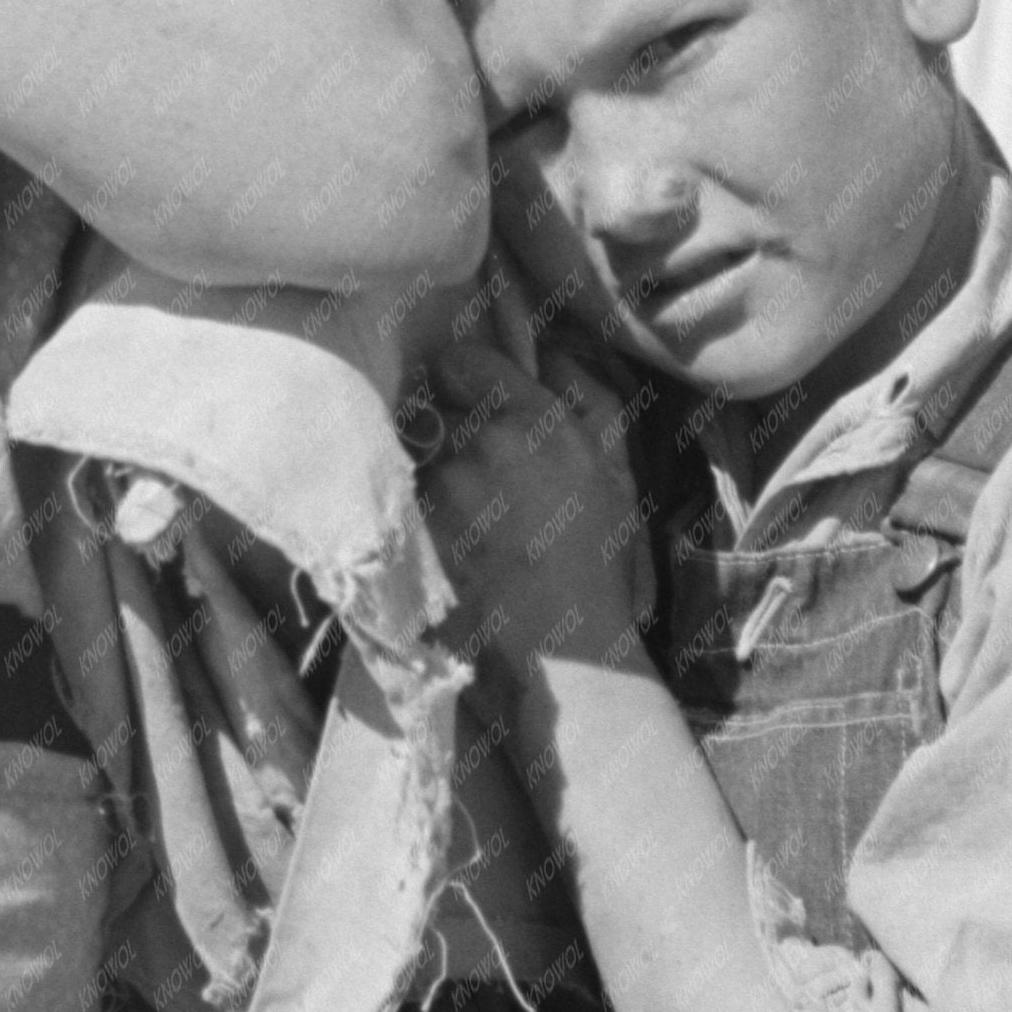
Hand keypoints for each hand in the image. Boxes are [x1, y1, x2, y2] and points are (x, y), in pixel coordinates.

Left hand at [417, 335, 648, 692]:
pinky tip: (444, 548)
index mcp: (535, 419)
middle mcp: (479, 443)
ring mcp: (438, 489)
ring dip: (428, 475)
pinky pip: (396, 503)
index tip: (469, 402)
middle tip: (473, 470)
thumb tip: (548, 351)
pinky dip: (411, 517)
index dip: (463, 381)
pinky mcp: (407, 533)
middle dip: (446, 429)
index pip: (461, 360)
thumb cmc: (598, 565)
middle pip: (431, 408)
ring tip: (462, 518)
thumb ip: (585, 396)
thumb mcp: (614, 471)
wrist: (565, 660)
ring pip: (412, 456)